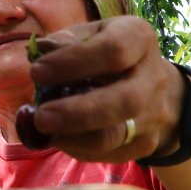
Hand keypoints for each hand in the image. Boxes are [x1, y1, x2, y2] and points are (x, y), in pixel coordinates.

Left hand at [27, 16, 184, 162]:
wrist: (153, 87)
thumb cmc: (107, 55)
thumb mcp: (90, 35)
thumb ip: (65, 41)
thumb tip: (40, 51)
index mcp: (139, 38)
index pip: (114, 50)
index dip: (73, 62)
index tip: (37, 72)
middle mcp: (153, 77)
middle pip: (125, 100)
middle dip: (77, 112)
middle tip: (41, 118)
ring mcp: (153, 114)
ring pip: (116, 135)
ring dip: (74, 137)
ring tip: (44, 130)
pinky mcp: (146, 143)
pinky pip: (109, 154)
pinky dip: (78, 149)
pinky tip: (62, 137)